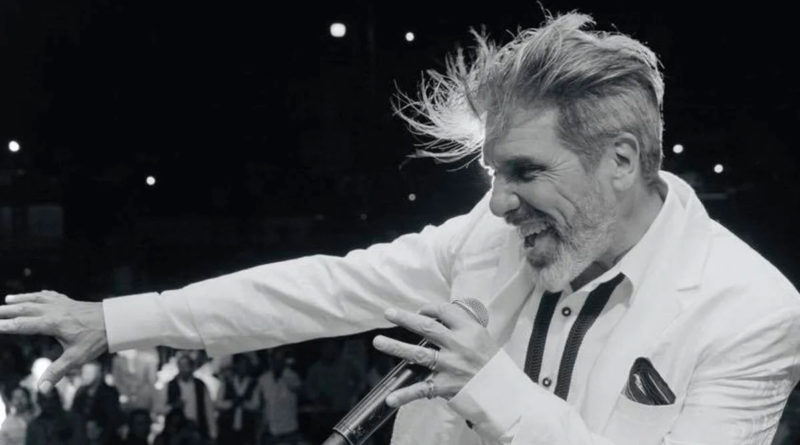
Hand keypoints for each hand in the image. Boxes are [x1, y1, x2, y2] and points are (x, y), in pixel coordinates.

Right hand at [0, 290, 107, 391]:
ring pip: (37, 299)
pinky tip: (35, 296)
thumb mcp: (77, 358)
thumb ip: (57, 372)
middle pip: (26, 309)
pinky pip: (50, 295)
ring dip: (21, 299)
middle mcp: (55, 310)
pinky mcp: (70, 301)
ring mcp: (63, 304)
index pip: (24, 325)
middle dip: (8, 310)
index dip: (7, 326)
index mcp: (53, 323)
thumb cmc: (97, 339)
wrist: (117, 320)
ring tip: (7, 299)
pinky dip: (39, 295)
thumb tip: (42, 389)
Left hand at [372, 303, 500, 407]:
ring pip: (419, 354)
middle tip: (388, 313)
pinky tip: (391, 398)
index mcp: (469, 330)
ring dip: (396, 347)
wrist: (503, 391)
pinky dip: (405, 395)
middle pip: (427, 327)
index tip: (420, 311)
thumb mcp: (482, 336)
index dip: (429, 309)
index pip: (444, 312)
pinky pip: (422, 390)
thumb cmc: (490, 361)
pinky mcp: (445, 386)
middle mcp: (458, 346)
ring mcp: (450, 366)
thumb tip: (437, 313)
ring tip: (378, 341)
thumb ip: (462, 324)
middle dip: (405, 319)